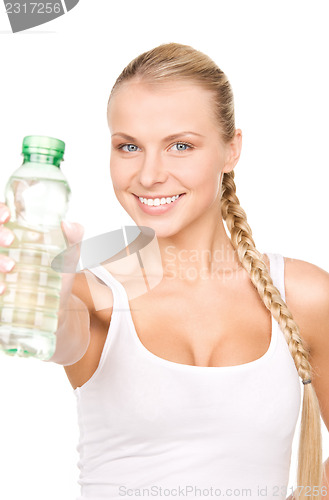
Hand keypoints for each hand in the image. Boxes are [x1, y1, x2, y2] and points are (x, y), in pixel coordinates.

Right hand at [0, 201, 84, 326]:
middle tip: (9, 240)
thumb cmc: (56, 279)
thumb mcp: (67, 258)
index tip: (8, 216)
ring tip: (11, 267)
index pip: (1, 217)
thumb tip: (69, 224)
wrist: (55, 312)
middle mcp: (2, 251)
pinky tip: (3, 289)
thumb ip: (72, 239)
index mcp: (16, 236)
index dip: (0, 211)